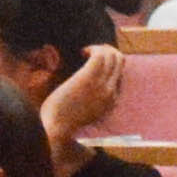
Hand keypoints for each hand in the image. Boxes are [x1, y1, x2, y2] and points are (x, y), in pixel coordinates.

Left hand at [40, 45, 124, 159]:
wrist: (56, 127)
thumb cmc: (61, 122)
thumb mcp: (83, 114)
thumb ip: (89, 102)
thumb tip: (84, 91)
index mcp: (111, 102)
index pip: (119, 76)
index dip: (109, 65)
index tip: (94, 63)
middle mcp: (111, 93)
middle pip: (120, 62)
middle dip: (108, 52)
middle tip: (92, 51)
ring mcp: (102, 85)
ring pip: (113, 56)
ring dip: (100, 48)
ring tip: (86, 51)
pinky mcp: (89, 78)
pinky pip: (100, 55)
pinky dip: (93, 49)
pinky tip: (82, 52)